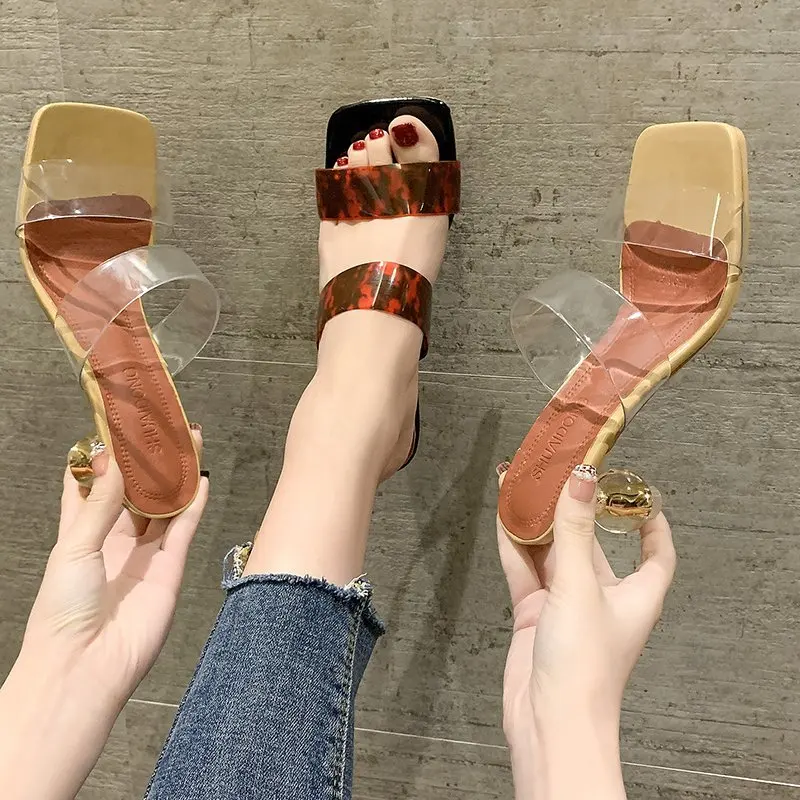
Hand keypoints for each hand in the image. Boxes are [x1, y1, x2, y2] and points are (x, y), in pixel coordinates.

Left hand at [22, 430, 208, 706]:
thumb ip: (100, 504)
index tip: (113, 431)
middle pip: (136, 494)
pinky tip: (200, 480)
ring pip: (164, 507)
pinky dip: (193, 505)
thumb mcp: (73, 547)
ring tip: (187, 444)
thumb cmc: (62, 611)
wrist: (85, 667)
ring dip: (175, 478)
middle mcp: (115, 543)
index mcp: (81, 536)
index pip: (92, 490)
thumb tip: (115, 461)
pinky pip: (185, 530)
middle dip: (148, 464)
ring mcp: (145, 556)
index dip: (102, 462)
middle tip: (161, 431)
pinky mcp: (170, 570)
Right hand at [497, 464, 675, 799]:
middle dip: (573, 509)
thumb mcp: (581, 587)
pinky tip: (504, 519)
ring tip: (521, 485)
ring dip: (538, 523)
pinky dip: (515, 546)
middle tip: (557, 472)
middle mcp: (602, 598)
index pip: (655, 552)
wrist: (548, 721)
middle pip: (590, 542)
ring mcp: (565, 606)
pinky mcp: (534, 616)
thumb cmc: (584, 668)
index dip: (650, 522)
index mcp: (635, 595)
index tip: (638, 492)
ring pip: (552, 552)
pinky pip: (525, 570)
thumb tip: (582, 479)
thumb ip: (575, 530)